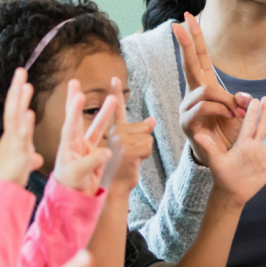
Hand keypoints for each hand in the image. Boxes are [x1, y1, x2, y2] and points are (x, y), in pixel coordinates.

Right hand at [0, 68, 42, 185]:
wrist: (0, 194)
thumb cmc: (10, 179)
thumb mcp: (24, 165)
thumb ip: (31, 158)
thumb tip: (37, 157)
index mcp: (14, 137)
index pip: (16, 111)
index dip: (19, 97)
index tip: (23, 82)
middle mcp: (12, 136)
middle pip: (13, 108)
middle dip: (17, 89)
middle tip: (21, 71)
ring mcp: (13, 143)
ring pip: (15, 117)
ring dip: (20, 101)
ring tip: (25, 84)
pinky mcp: (18, 154)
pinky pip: (22, 137)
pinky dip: (25, 125)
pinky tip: (30, 113)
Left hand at [53, 81, 114, 195]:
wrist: (75, 199)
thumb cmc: (71, 186)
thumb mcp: (78, 174)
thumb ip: (92, 161)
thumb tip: (108, 150)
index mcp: (68, 145)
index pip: (71, 123)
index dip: (74, 109)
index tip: (77, 94)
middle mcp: (77, 143)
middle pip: (79, 117)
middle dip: (78, 100)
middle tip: (76, 82)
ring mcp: (87, 147)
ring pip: (98, 125)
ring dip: (105, 112)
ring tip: (113, 98)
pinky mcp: (97, 154)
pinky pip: (107, 138)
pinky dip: (116, 130)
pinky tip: (124, 124)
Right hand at [102, 77, 155, 192]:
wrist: (114, 188)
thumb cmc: (122, 169)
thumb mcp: (132, 148)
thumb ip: (139, 132)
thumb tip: (152, 119)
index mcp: (114, 130)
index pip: (117, 109)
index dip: (116, 93)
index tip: (114, 78)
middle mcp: (114, 132)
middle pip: (144, 128)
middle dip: (144, 143)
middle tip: (130, 156)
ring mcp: (119, 140)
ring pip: (148, 137)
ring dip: (145, 151)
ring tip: (131, 160)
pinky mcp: (126, 149)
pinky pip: (148, 146)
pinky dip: (145, 156)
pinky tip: (133, 163)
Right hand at [174, 13, 250, 162]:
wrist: (225, 158)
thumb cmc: (231, 132)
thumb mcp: (242, 113)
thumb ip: (242, 101)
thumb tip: (244, 97)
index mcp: (205, 86)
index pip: (199, 57)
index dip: (195, 39)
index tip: (186, 18)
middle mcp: (193, 94)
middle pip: (189, 63)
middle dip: (186, 43)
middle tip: (178, 23)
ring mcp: (188, 107)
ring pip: (206, 91)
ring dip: (226, 101)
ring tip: (236, 113)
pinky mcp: (187, 122)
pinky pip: (204, 108)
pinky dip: (221, 111)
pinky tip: (229, 117)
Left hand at [194, 96, 265, 205]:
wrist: (230, 193)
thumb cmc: (222, 177)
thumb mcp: (216, 160)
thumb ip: (209, 147)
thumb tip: (197, 135)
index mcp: (243, 143)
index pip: (248, 124)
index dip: (251, 112)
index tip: (254, 99)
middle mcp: (253, 147)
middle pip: (261, 127)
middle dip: (264, 113)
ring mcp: (261, 157)